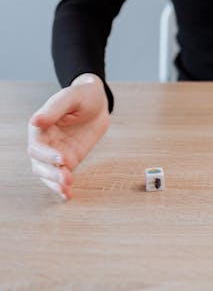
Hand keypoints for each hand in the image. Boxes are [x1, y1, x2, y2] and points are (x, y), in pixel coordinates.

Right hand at [27, 74, 109, 199]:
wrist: (99, 102)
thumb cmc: (83, 96)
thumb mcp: (71, 98)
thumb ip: (54, 109)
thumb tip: (35, 121)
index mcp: (41, 126)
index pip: (36, 146)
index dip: (46, 154)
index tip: (61, 158)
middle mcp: (45, 142)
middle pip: (39, 164)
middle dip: (50, 173)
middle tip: (66, 177)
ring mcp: (56, 153)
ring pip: (47, 174)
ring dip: (54, 183)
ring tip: (67, 188)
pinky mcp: (69, 160)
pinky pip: (61, 176)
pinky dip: (62, 187)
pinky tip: (68, 195)